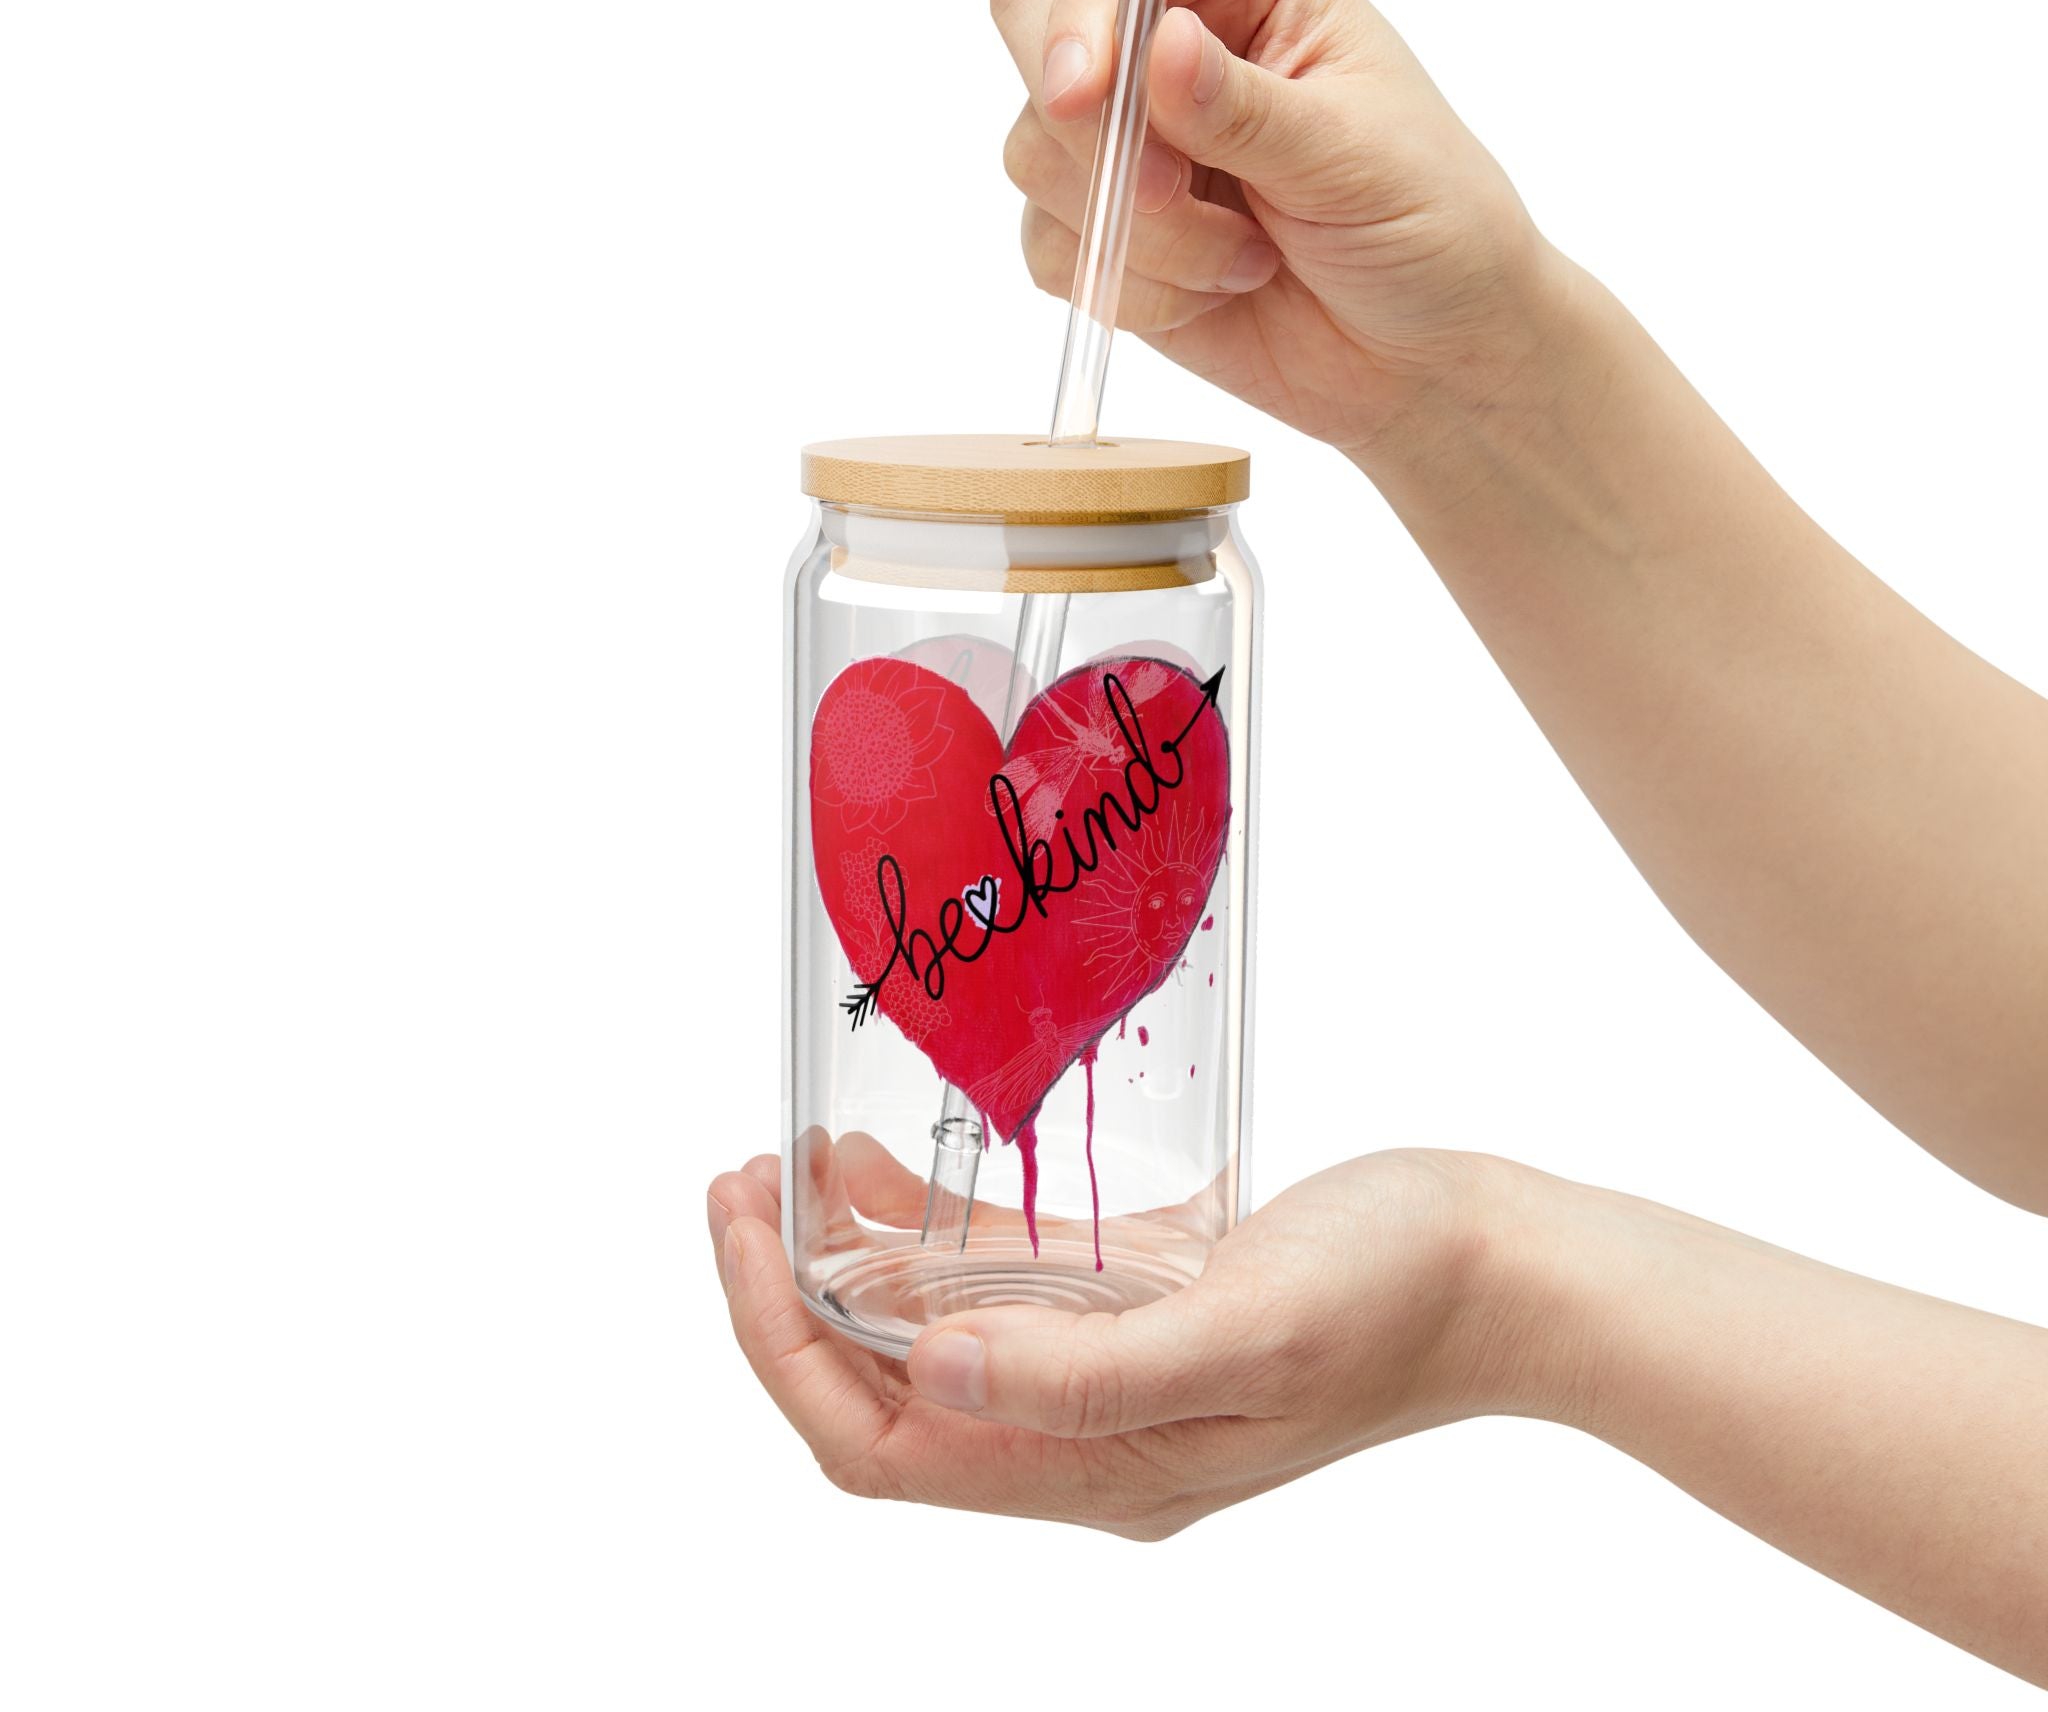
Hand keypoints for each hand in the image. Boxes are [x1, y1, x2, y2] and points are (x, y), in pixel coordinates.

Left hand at [707, 1145, 1535, 1538]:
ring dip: (849, 1265)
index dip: (782, 1347)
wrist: (1504, 1266)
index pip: (879, 1444)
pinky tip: (892, 1173)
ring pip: (932, 1341)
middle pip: (885, 1396)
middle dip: (790, 1300)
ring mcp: (1112, 1375)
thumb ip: (1083, 1372)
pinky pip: (1002, 1291)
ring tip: (788, 1169)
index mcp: (1095, 1471)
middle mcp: (1086, 1437)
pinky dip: (932, 1240)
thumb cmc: (1395, 1296)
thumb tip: (924, 1372)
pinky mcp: (1140, 1310)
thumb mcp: (1242, 1333)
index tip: (740, 1230)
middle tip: (741, 1186)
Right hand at [992, 0, 1571, 460]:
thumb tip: (1160, 45)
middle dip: (1080, 120)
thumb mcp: (1353, 155)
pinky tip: (1217, 292)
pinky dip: (1129, 287)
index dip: (1083, 5)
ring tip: (1246, 258)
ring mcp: (1125, 137)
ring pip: (1036, 152)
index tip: (1084, 95)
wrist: (1426, 353)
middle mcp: (1167, 37)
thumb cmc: (1425, 222)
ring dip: (1138, 230)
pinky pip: (1050, 248)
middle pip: (1029, 14)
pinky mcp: (1103, 231)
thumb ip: (1245, 108)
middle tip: (1160, 190)